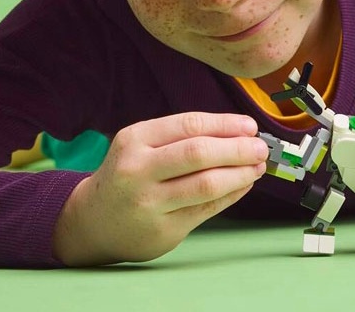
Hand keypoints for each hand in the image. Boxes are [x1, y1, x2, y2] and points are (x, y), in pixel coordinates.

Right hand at [53, 112, 266, 264]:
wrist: (93, 221)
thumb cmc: (127, 175)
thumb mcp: (140, 145)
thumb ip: (181, 137)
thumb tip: (238, 131)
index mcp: (134, 140)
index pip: (189, 125)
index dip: (226, 125)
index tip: (250, 126)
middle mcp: (138, 170)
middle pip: (199, 154)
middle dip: (238, 149)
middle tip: (261, 148)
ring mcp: (150, 203)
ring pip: (206, 184)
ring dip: (240, 174)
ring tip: (257, 167)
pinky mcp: (163, 230)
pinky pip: (207, 209)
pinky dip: (231, 195)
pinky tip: (243, 185)